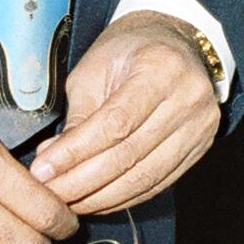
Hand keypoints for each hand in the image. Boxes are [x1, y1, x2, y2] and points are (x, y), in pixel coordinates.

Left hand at [30, 11, 224, 213]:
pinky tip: (96, 200)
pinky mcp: (201, 146)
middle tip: (49, 194)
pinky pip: (158, 183)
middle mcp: (188, 98)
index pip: (115, 123)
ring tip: (68, 201)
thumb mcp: (93, 71)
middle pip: (130, 155)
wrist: (173, 42)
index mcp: (161, 68)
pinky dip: (124, 198)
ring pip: (144, 177)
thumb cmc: (128, 51)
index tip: (42, 170)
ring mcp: (200, 125)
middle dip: (82, 182)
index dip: (75, 153)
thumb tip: (51, 165)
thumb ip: (77, 118)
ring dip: (100, 197)